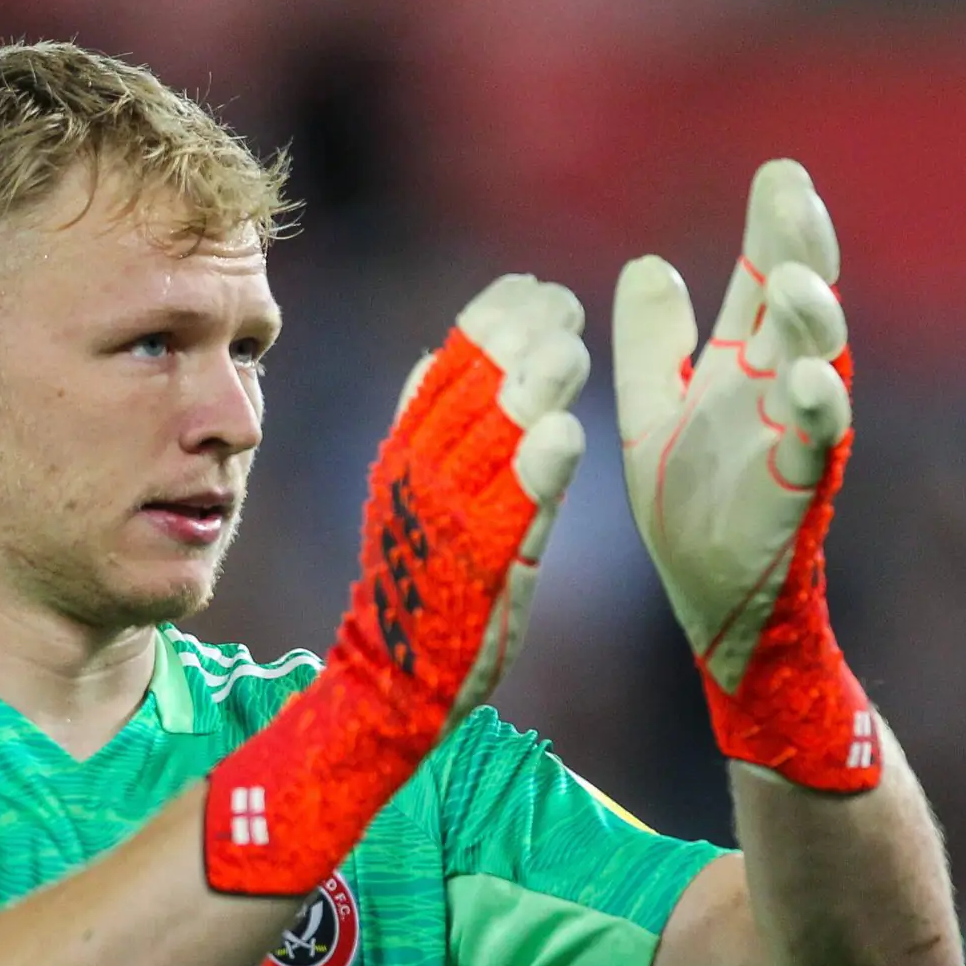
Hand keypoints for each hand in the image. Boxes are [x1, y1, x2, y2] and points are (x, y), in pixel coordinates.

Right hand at [370, 275, 588, 727]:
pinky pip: (507, 512)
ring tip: (572, 349)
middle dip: (520, 336)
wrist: (394, 678)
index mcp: (407, 448)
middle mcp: (418, 474)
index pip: (448, 364)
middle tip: (565, 305)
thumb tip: (443, 349)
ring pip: (490, 438)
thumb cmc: (423, 579)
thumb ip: (436, 423)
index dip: (491, 317)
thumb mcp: (415, 489)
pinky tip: (566, 432)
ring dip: (532, 388)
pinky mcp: (474, 568)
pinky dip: (535, 472)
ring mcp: (444, 520)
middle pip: (472, 388)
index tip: (532, 287)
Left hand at [612, 161, 877, 790]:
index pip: (766, 279)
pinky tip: (806, 378)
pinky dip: (816, 409)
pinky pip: (817, 443)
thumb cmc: (689, 506)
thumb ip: (651, 345)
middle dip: (803, 247)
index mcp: (745, 362)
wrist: (708, 598)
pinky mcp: (798, 488)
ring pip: (821, 363)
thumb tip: (647, 264)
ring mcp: (796, 435)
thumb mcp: (651, 411)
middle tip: (793, 194)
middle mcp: (779, 387)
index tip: (779, 173)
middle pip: (802, 302)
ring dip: (813, 321)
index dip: (777, 228)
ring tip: (795, 282)